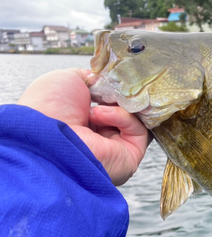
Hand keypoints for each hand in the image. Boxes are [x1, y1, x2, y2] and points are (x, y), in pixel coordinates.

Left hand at [17, 68, 149, 185]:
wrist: (47, 132)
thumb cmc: (50, 107)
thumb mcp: (70, 79)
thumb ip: (92, 78)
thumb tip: (108, 81)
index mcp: (85, 124)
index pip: (111, 105)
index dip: (113, 92)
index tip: (107, 83)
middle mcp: (100, 138)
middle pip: (127, 112)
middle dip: (118, 99)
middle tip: (106, 93)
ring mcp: (116, 149)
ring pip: (135, 120)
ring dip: (117, 108)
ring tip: (96, 109)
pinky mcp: (129, 157)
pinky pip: (138, 131)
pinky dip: (122, 117)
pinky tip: (100, 116)